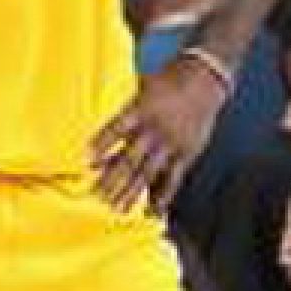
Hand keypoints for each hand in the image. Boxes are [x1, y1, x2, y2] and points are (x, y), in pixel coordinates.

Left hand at [89, 52, 228, 212]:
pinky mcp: (186, 154)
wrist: (204, 79)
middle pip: (130, 159)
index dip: (102, 144)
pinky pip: (173, 179)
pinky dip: (163, 196)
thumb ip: (126, 110)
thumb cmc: (167, 81)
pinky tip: (152, 212)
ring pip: (148, 173)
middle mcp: (155, 130)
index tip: (86, 162)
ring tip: (117, 210)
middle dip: (111, 179)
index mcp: (142, 110)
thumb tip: (101, 129)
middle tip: (95, 197)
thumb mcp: (143, 88)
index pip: (117, 129)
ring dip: (131, 193)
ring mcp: (171, 144)